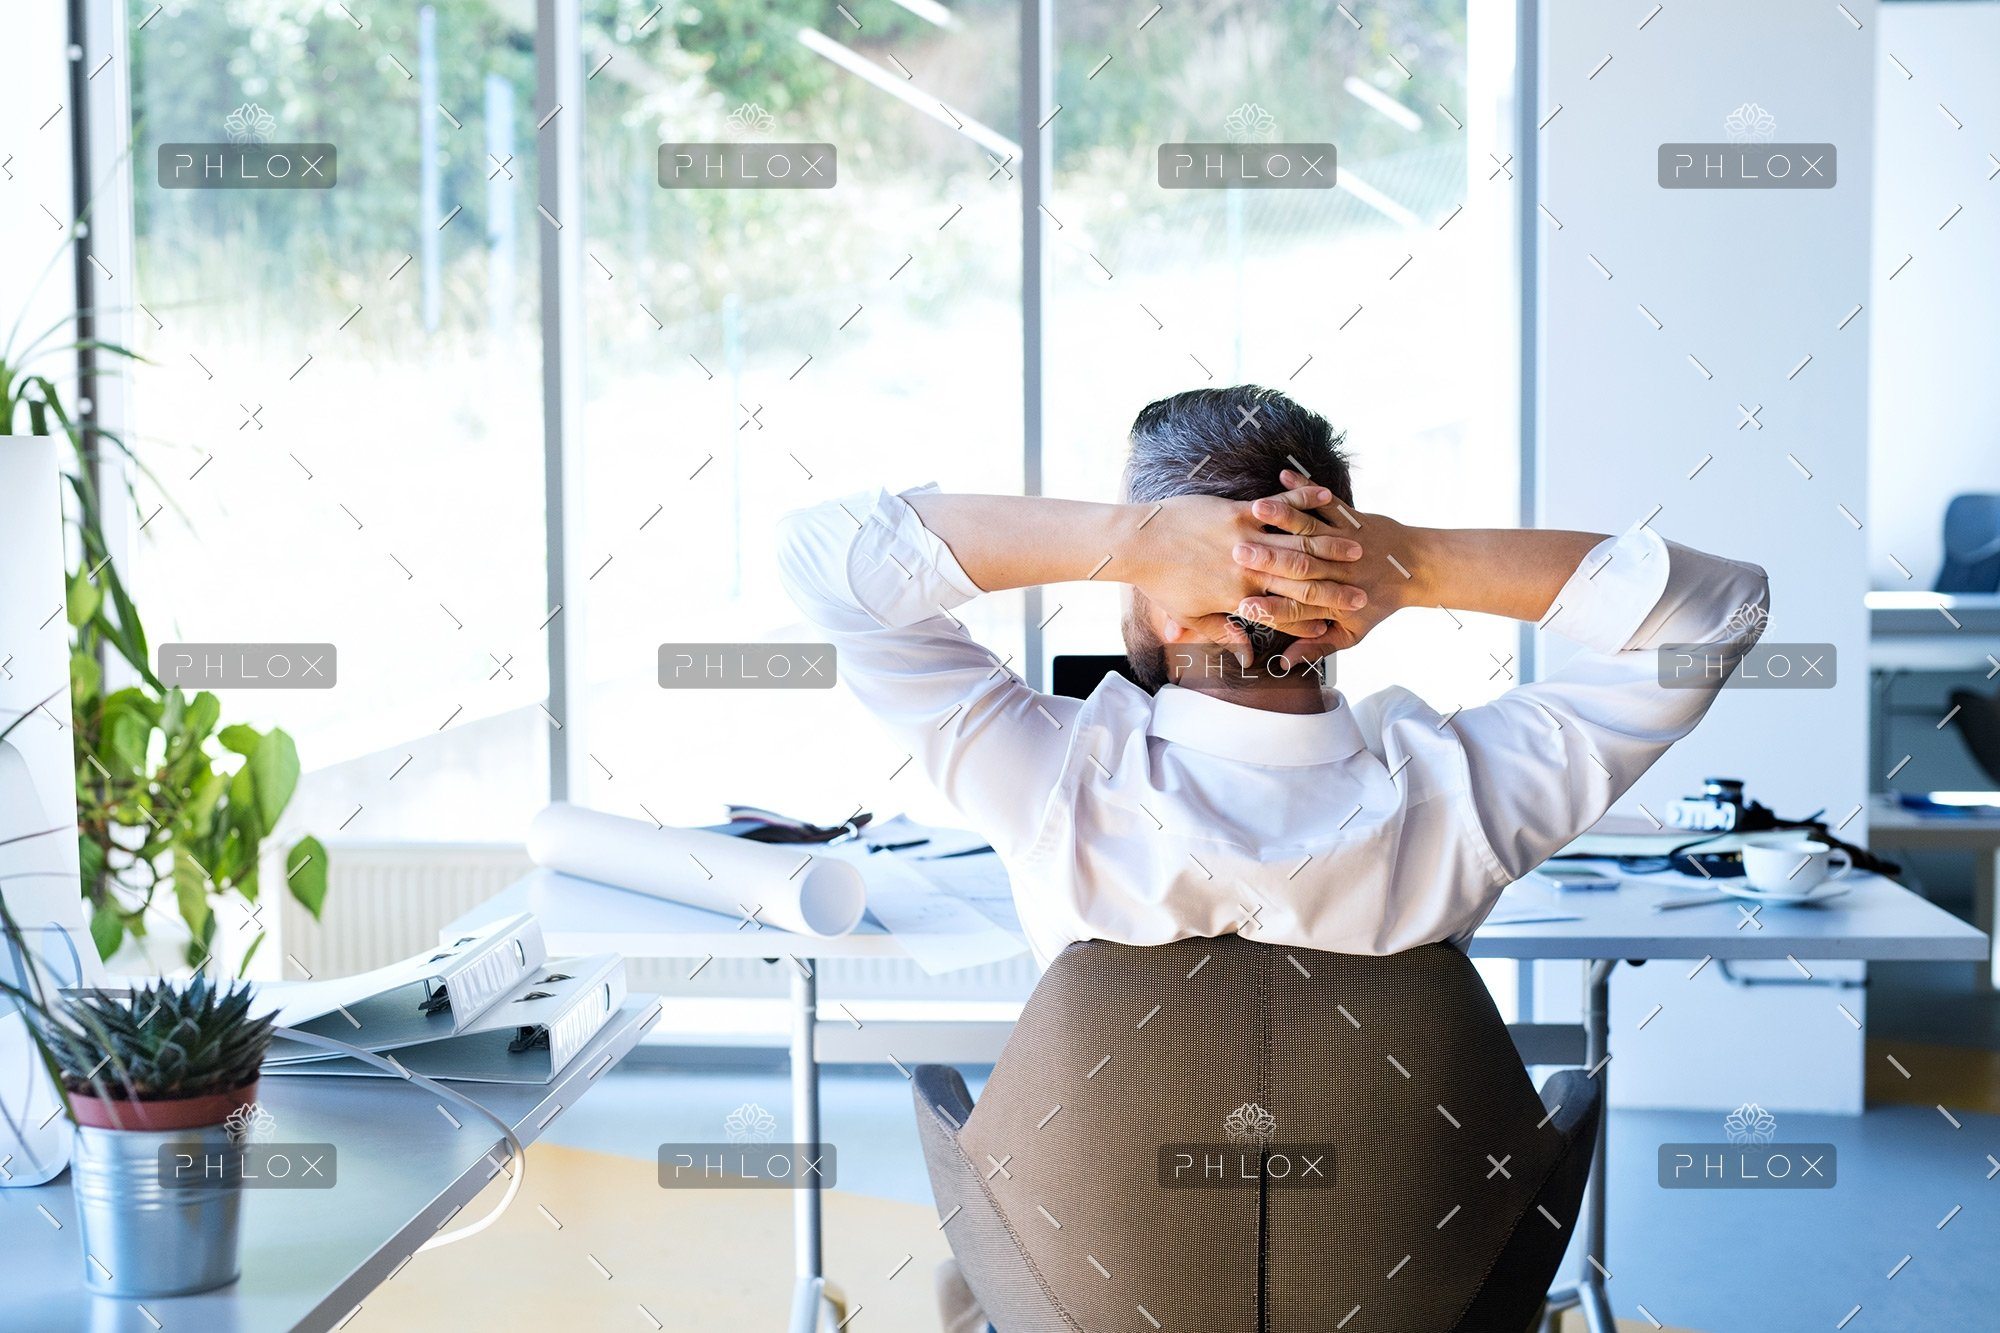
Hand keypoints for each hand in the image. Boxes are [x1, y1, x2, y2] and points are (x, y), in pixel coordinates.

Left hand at [1124, 483, 1366, 651]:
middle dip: (1337, 585)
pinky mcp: (1237, 511)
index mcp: (1239, 597)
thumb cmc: (1161, 581)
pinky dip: (1303, 499)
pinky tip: (1327, 497)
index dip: (1318, 618)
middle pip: (1303, 579)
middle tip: (1365, 588)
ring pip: (1298, 541)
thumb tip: (1246, 655)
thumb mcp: (1190, 614)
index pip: (1288, 612)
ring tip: (1359, 545)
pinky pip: (1278, 506)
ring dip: (1331, 543)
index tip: (1342, 622)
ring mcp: (1245, 536)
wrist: (1138, 542)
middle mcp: (1249, 569)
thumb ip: (1223, 632)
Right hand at [1231, 469, 1427, 652]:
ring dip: (1283, 517)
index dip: (1271, 608)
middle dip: (1267, 559)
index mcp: (1334, 602)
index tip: (1244, 604)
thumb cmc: (1379, 602)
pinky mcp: (1351, 519)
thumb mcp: (1351, 633)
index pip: (1297, 608)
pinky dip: (1305, 489)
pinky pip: (1326, 502)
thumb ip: (1316, 648)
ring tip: (1257, 509)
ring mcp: (1343, 541)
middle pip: (1298, 567)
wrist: (1417, 569)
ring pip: (1310, 530)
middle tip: (1237, 553)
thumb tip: (1285, 663)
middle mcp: (1337, 571)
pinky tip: (1283, 477)